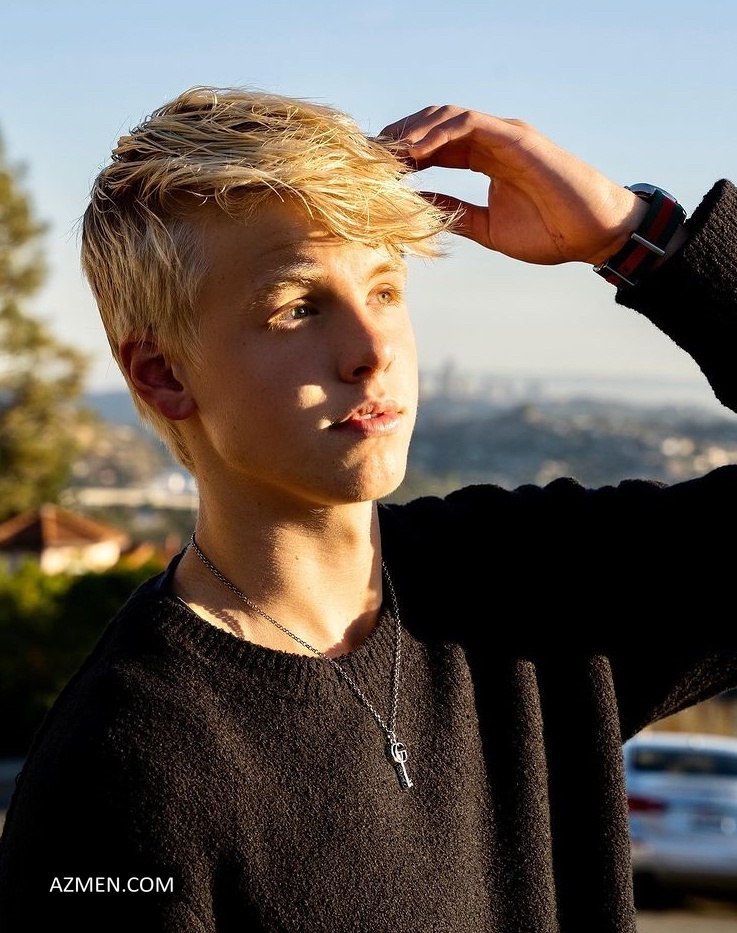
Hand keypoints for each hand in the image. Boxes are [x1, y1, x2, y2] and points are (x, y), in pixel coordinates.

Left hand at [380, 106, 646, 265]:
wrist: (594, 233)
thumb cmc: (550, 232)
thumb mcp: (487, 227)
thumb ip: (454, 212)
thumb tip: (416, 207)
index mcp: (486, 158)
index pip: (434, 147)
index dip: (402, 158)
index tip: (374, 176)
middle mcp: (492, 140)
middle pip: (432, 125)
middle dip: (397, 139)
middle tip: (368, 161)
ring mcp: (504, 135)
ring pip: (444, 117)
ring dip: (410, 132)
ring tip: (383, 156)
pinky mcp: (516, 137)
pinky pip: (468, 124)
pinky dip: (436, 134)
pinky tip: (412, 153)